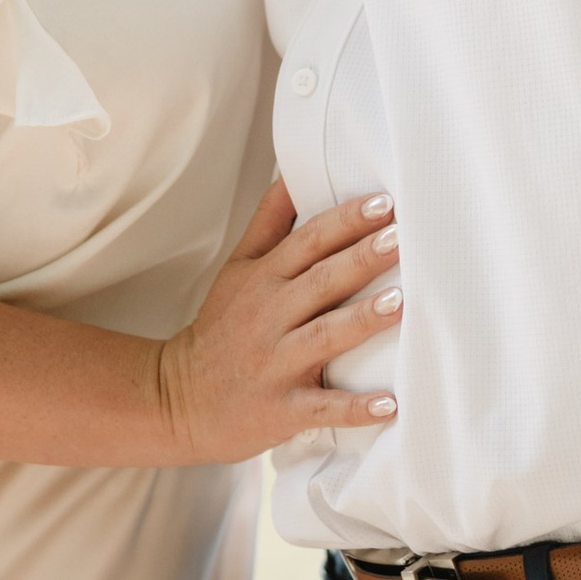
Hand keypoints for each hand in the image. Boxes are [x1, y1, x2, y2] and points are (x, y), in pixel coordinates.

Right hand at [150, 184, 402, 468]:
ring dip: (362, 321)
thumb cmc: (221, 329)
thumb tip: (291, 171)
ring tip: (400, 303)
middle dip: (361, 259)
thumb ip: (269, 222)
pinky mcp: (282, 408)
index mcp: (264, 280)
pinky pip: (322, 407)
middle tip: (402, 238)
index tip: (383, 203)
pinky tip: (388, 405)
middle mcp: (270, 317)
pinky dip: (354, 407)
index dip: (344, 221)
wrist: (178, 398)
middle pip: (321, 282)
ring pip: (324, 337)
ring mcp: (276, 363)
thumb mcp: (238, 268)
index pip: (308, 242)